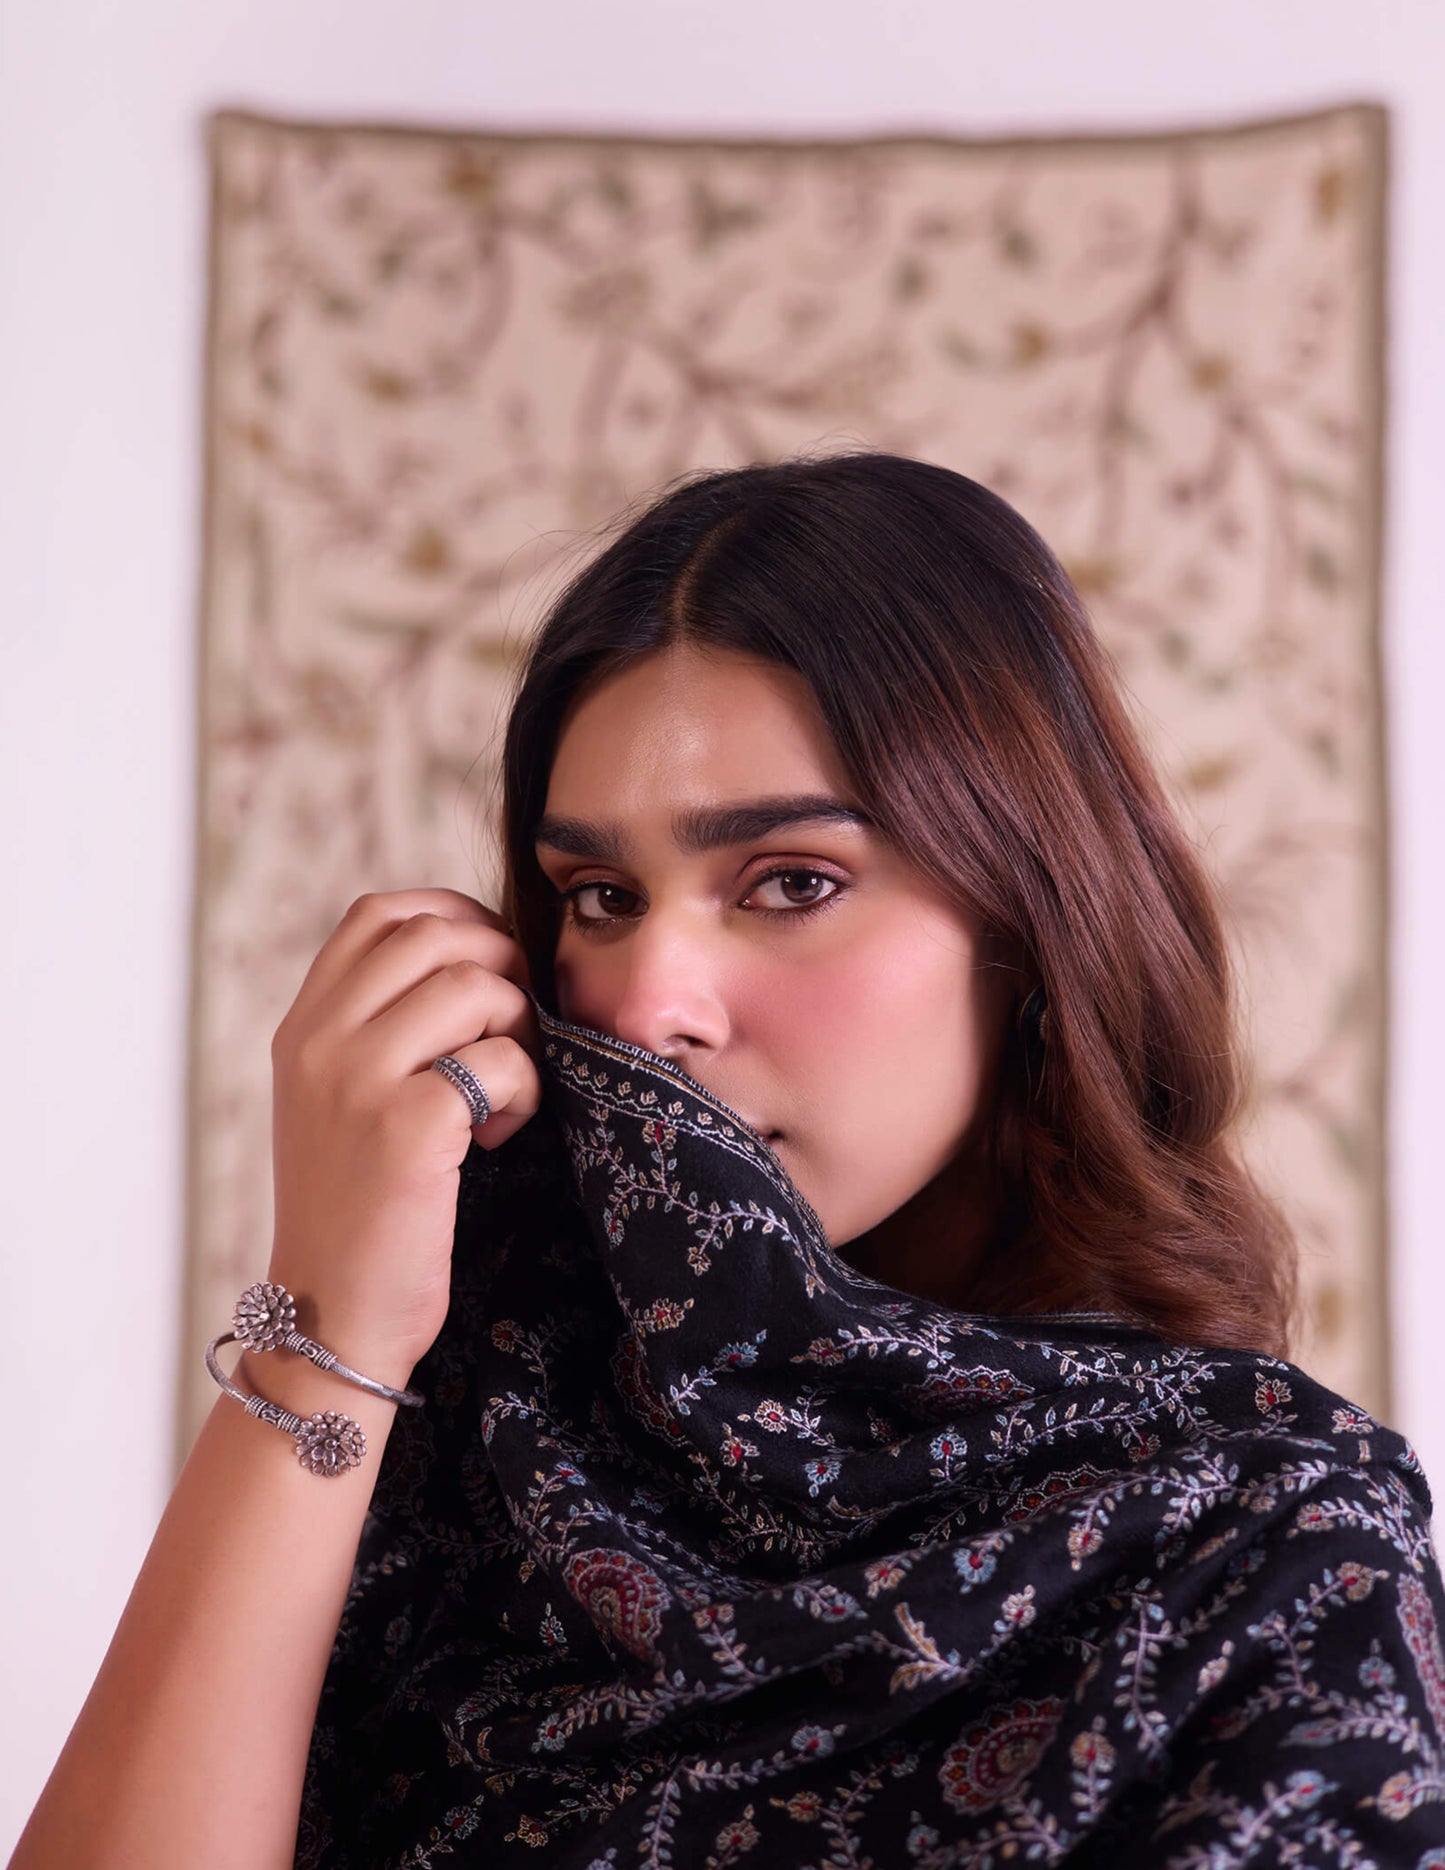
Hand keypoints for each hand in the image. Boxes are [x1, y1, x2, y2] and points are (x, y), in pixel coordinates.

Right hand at [265, 889, 542, 1387]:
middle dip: (500, 970)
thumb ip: (380, 1027)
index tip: (489, 967)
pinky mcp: (408, 1125)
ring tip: (502, 1094)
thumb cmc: (360, 1211)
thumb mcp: (341, 1102)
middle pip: (437, 936)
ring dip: (517, 1031)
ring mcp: (358, 1079)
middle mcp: (319, 1041)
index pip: (380, 913)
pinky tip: (497, 1138)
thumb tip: (479, 956)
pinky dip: (523, 1092)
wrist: (331, 1318)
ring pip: (476, 986)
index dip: (453, 918)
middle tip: (511, 1035)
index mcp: (303, 1027)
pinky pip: (501, 1060)